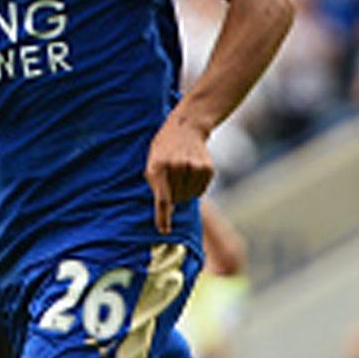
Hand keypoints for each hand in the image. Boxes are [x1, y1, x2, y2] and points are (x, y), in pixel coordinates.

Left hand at [144, 113, 213, 233]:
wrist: (186, 127)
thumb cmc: (164, 148)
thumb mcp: (151, 161)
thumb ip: (155, 184)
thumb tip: (165, 210)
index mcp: (158, 167)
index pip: (163, 200)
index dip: (163, 218)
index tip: (164, 231)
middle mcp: (177, 168)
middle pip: (176, 200)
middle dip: (173, 197)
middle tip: (171, 182)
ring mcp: (193, 168)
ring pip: (189, 196)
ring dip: (184, 192)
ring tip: (181, 175)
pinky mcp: (207, 169)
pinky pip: (200, 191)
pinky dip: (195, 187)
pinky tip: (191, 172)